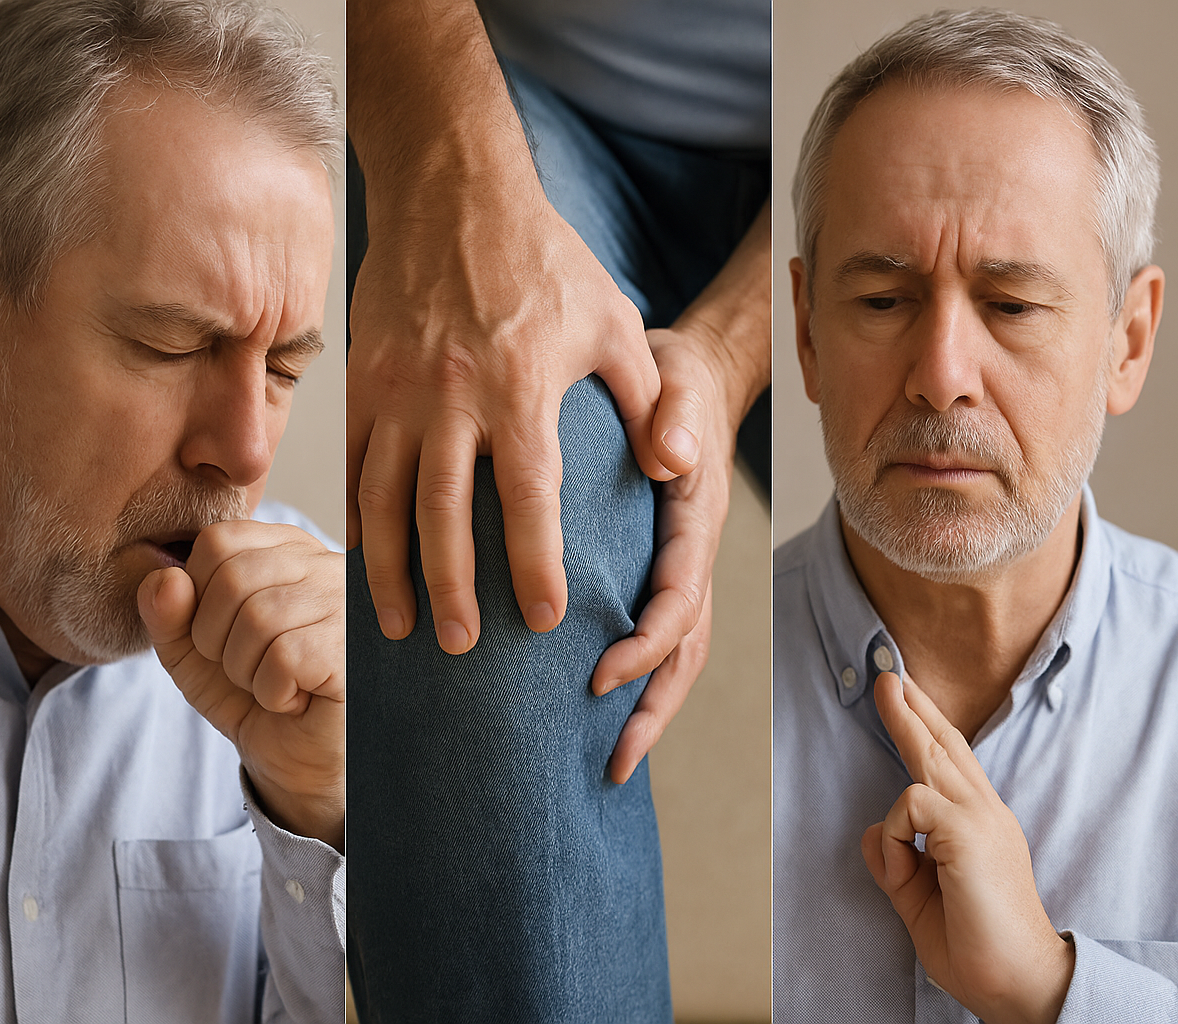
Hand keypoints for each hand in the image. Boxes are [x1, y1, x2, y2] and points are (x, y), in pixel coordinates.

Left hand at [139, 520, 344, 850]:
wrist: (297, 763)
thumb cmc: (251, 697)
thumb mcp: (191, 653)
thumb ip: (166, 613)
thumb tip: (164, 580)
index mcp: (283, 548)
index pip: (216, 542)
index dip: (197, 598)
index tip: (223, 637)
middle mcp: (322, 563)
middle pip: (232, 577)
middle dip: (217, 641)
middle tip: (249, 669)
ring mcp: (347, 602)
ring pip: (258, 619)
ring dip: (246, 671)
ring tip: (274, 684)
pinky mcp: (356, 648)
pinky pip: (285, 657)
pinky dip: (274, 692)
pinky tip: (298, 699)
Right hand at [348, 187, 666, 654]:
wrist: (452, 192)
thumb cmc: (542, 258)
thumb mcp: (612, 321)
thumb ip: (643, 402)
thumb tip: (672, 473)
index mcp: (520, 389)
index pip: (529, 499)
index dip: (533, 565)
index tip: (540, 619)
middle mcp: (452, 396)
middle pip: (443, 515)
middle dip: (449, 589)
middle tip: (459, 645)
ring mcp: (398, 389)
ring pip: (384, 498)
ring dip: (389, 570)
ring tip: (399, 625)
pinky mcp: (363, 379)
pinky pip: (354, 463)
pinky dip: (355, 517)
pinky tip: (362, 557)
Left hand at [590, 324, 738, 782]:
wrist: (683, 374)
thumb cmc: (672, 378)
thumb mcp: (674, 380)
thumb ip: (675, 415)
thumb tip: (673, 458)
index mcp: (693, 521)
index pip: (678, 598)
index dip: (645, 644)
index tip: (599, 677)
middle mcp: (691, 555)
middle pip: (684, 648)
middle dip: (651, 707)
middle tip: (611, 761)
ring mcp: (677, 567)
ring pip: (674, 654)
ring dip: (646, 709)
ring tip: (609, 763)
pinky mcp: (656, 569)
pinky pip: (653, 636)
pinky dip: (634, 680)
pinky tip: (593, 712)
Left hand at [861, 672, 1073, 1023]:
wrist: (1015, 979)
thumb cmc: (972, 942)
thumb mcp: (919, 894)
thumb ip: (897, 861)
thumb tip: (875, 832)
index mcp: (978, 825)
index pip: (952, 765)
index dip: (930, 729)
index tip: (907, 697)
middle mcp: (985, 813)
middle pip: (945, 746)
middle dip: (915, 706)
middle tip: (890, 672)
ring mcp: (980, 818)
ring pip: (929, 756)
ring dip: (902, 724)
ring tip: (888, 686)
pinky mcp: (967, 830)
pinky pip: (908, 805)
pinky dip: (896, 835)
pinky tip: (911, 866)